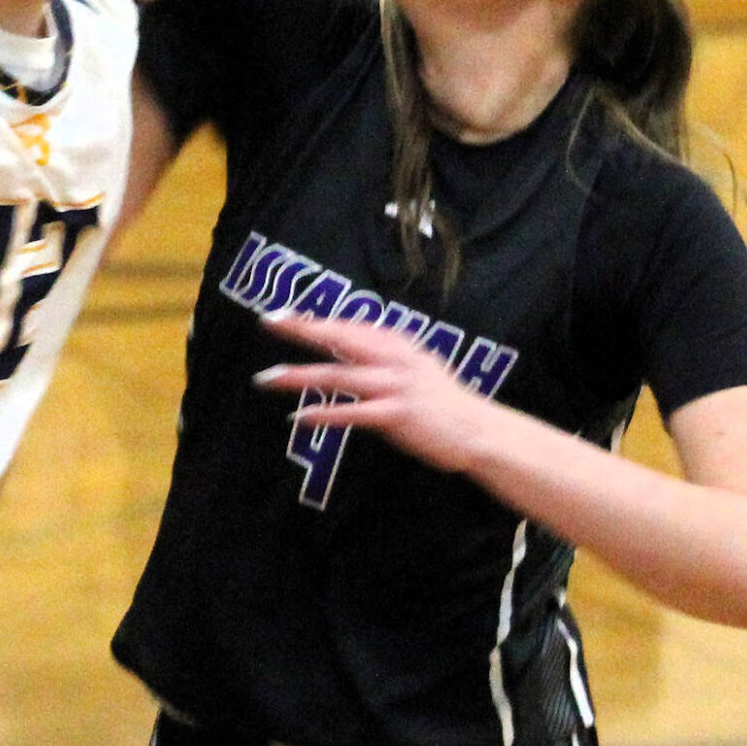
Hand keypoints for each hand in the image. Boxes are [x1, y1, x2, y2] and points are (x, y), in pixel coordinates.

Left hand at [254, 311, 500, 473]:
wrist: (478, 431)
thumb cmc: (443, 402)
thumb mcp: (415, 366)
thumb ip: (384, 356)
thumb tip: (350, 349)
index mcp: (398, 345)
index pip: (351, 326)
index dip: (317, 319)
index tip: (284, 314)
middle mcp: (395, 359)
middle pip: (341, 338)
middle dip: (303, 329)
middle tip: (269, 321)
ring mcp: (396, 386)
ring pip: (340, 376)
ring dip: (301, 376)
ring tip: (268, 377)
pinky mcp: (397, 415)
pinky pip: (354, 413)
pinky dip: (325, 415)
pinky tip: (300, 417)